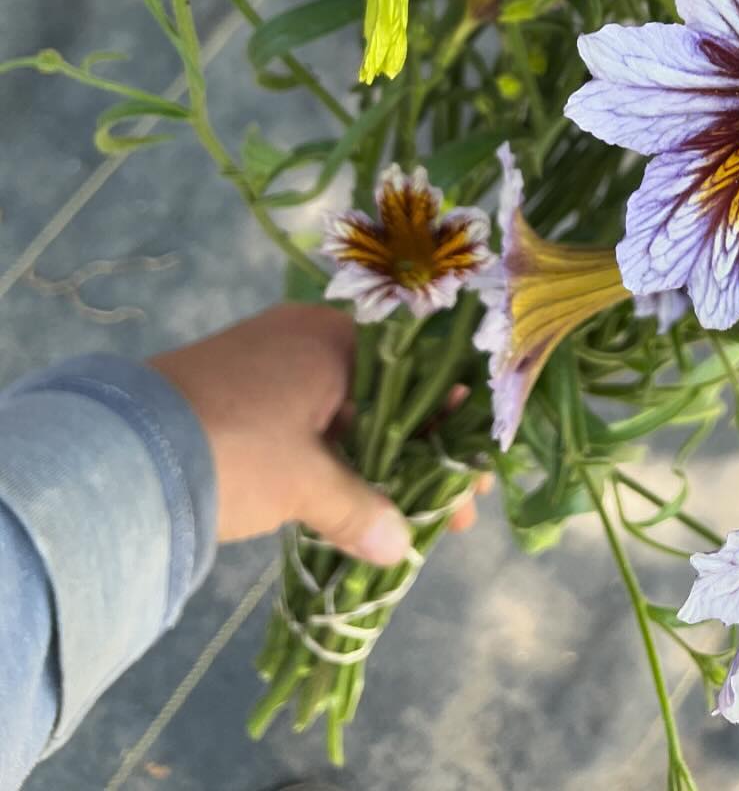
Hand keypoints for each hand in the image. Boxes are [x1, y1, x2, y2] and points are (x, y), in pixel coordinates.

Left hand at [149, 303, 475, 567]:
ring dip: (375, 462)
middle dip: (418, 454)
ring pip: (345, 413)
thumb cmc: (233, 447)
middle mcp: (306, 339)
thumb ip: (359, 511)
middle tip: (446, 509)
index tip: (471, 475)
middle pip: (385, 395)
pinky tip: (347, 500)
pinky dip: (331, 459)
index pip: (418, 372)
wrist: (118, 452)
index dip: (452, 425)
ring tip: (401, 515)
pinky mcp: (236, 396)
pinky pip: (306, 423)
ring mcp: (268, 366)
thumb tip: (399, 548)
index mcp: (333, 339)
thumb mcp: (304, 483)